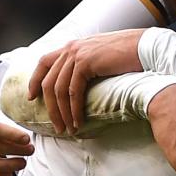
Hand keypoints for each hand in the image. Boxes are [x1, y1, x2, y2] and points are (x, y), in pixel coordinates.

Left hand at [29, 33, 143, 134]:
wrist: (144, 47)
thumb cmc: (128, 55)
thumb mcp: (100, 57)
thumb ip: (86, 66)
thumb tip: (79, 84)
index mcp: (72, 46)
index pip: (43, 61)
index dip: (34, 80)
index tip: (31, 97)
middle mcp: (71, 48)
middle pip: (49, 81)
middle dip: (50, 107)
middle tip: (56, 126)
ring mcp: (77, 54)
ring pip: (59, 89)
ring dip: (62, 113)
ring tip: (67, 129)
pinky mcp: (86, 63)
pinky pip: (73, 92)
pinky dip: (73, 110)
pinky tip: (78, 121)